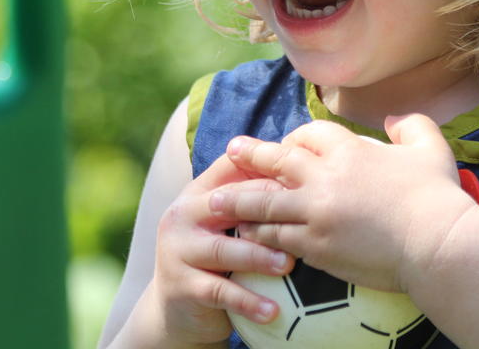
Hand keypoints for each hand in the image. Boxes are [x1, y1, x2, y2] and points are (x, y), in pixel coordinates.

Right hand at [148, 154, 294, 345]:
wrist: (174, 306)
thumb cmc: (214, 257)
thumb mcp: (224, 224)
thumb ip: (251, 202)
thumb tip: (305, 178)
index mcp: (198, 192)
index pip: (232, 167)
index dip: (267, 169)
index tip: (302, 180)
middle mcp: (184, 215)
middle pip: (229, 204)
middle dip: (268, 211)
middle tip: (303, 221)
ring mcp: (178, 250)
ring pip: (223, 249)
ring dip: (259, 257)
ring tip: (288, 265)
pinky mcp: (181, 286)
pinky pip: (219, 292)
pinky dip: (248, 302)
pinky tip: (273, 311)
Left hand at [211, 115, 476, 292]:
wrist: (437, 245)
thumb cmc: (437, 196)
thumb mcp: (430, 147)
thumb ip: (411, 124)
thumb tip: (394, 118)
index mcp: (348, 149)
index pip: (309, 134)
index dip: (296, 137)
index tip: (287, 144)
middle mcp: (324, 178)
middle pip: (276, 162)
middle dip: (250, 155)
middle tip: (230, 151)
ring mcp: (316, 213)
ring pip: (266, 203)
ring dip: (239, 200)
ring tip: (215, 201)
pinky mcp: (315, 246)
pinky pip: (277, 237)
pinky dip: (259, 235)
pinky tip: (246, 236)